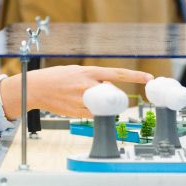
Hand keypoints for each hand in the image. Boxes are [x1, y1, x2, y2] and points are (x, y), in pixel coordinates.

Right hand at [0, 65, 153, 118]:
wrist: (36, 88)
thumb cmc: (56, 78)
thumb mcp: (76, 71)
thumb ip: (93, 77)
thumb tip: (108, 85)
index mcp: (88, 72)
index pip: (117, 74)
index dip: (135, 77)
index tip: (149, 78)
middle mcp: (87, 85)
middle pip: (113, 93)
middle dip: (112, 95)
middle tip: (102, 94)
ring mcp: (82, 100)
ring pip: (103, 105)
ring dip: (101, 104)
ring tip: (83, 97)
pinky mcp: (77, 111)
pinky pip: (93, 114)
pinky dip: (91, 111)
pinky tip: (78, 104)